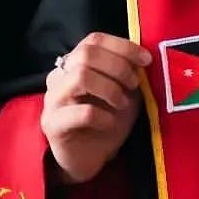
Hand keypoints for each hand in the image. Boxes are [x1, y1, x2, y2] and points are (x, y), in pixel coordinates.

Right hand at [42, 33, 148, 185]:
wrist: (91, 159)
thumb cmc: (108, 121)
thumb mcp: (125, 93)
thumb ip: (128, 73)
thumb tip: (143, 58)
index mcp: (75, 63)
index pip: (94, 40)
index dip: (123, 46)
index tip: (146, 60)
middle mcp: (59, 76)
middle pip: (86, 54)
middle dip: (117, 66)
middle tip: (133, 84)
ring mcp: (52, 99)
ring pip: (81, 76)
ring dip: (110, 88)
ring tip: (122, 104)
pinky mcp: (52, 124)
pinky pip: (82, 112)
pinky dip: (104, 115)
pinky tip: (111, 123)